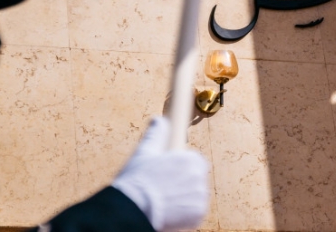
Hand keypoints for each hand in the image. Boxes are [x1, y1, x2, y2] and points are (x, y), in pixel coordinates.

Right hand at [111, 117, 209, 231]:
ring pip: (195, 195)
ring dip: (184, 198)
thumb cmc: (138, 180)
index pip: (194, 161)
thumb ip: (156, 134)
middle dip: (183, 182)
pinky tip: (169, 210)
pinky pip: (195, 212)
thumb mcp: (144, 152)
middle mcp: (199, 177)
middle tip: (164, 187)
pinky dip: (185, 213)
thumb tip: (158, 120)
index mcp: (190, 159)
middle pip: (195, 178)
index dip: (180, 167)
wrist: (134, 208)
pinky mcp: (198, 215)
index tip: (169, 173)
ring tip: (164, 199)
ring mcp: (200, 197)